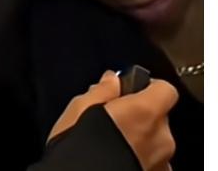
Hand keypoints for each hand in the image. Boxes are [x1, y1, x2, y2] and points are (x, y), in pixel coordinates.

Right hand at [48, 71, 176, 169]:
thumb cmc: (78, 148)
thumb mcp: (78, 108)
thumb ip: (102, 91)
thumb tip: (112, 81)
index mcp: (144, 112)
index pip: (165, 89)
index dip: (148, 87)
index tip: (130, 90)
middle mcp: (160, 137)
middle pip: (158, 117)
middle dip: (138, 116)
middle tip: (110, 121)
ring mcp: (161, 161)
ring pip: (155, 141)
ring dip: (138, 139)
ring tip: (110, 144)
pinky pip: (153, 161)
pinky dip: (139, 158)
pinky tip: (118, 158)